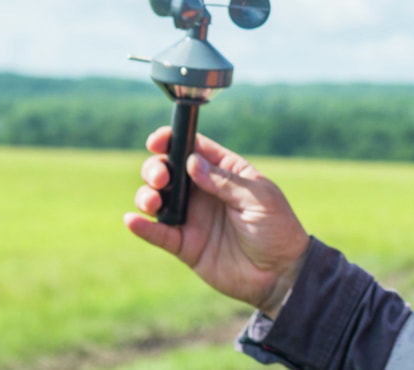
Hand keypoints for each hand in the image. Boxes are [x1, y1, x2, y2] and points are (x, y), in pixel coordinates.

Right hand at [124, 126, 309, 315]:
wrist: (281, 273)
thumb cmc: (278, 229)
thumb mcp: (258, 198)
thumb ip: (223, 181)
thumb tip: (191, 162)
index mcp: (225, 172)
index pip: (193, 148)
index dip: (172, 140)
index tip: (157, 141)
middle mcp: (204, 192)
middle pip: (168, 170)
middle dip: (156, 168)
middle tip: (162, 178)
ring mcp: (193, 218)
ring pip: (158, 200)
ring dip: (147, 195)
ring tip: (153, 200)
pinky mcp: (186, 245)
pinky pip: (159, 234)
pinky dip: (143, 227)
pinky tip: (132, 220)